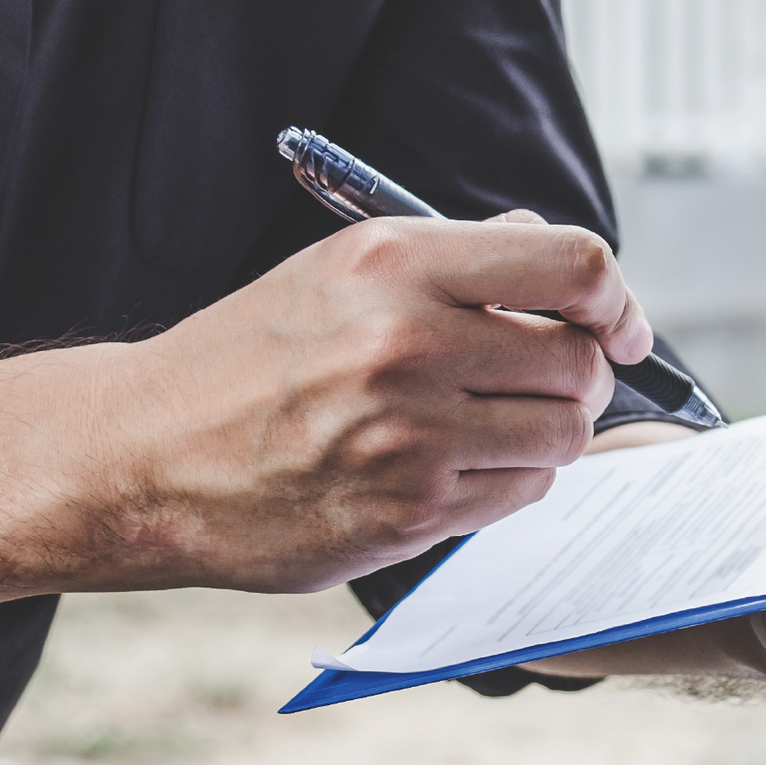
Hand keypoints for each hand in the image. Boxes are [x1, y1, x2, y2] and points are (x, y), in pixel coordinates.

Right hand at [92, 215, 651, 591]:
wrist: (146, 456)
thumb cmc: (249, 358)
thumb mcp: (339, 272)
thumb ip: (455, 258)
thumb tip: (550, 251)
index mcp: (397, 263)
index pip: (573, 266)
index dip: (615, 301)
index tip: (619, 326)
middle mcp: (409, 344)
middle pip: (579, 361)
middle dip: (578, 375)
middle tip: (539, 382)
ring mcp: (410, 436)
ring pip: (564, 435)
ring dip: (547, 434)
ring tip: (488, 426)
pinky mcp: (408, 512)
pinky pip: (520, 494)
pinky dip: (509, 482)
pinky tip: (455, 468)